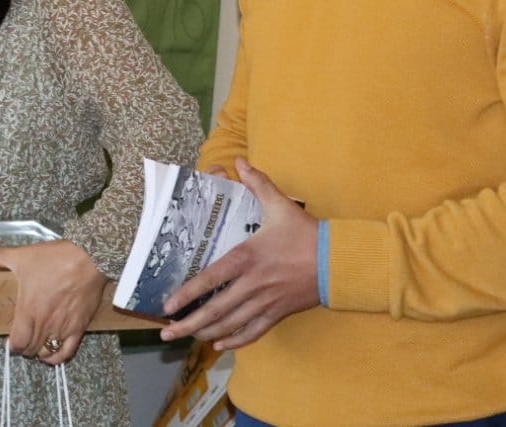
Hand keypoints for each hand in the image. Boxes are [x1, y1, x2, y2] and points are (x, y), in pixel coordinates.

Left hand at [0, 238, 104, 364]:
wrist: (88, 257)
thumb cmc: (54, 258)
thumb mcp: (22, 255)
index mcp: (29, 310)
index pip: (17, 342)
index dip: (11, 345)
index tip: (10, 340)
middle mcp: (45, 323)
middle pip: (30, 349)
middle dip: (24, 347)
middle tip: (22, 338)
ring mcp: (62, 327)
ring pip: (46, 352)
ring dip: (39, 351)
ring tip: (36, 342)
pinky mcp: (79, 327)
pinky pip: (67, 352)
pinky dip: (58, 357)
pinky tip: (52, 353)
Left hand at [158, 158, 320, 350]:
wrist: (338, 261)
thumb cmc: (306, 233)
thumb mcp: (280, 204)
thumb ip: (257, 183)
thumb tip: (240, 161)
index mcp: (247, 258)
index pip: (210, 279)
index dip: (187, 294)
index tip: (169, 305)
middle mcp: (253, 284)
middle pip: (216, 310)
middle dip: (189, 324)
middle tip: (167, 332)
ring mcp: (266, 301)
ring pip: (231, 324)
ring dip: (206, 333)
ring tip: (187, 339)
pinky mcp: (279, 312)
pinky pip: (254, 331)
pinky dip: (236, 340)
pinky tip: (221, 345)